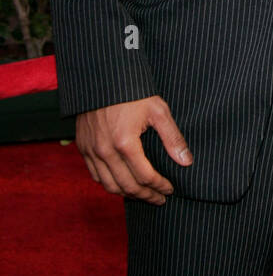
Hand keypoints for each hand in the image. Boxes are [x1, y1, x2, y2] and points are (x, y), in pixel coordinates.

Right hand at [75, 97, 192, 204]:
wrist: (102, 77)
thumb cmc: (133, 92)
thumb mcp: (158, 111)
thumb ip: (172, 138)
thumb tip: (186, 161)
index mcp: (125, 143)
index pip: (145, 177)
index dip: (160, 186)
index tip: (170, 189)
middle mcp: (104, 151)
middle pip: (127, 186)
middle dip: (146, 196)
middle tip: (159, 198)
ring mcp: (91, 151)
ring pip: (109, 185)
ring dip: (128, 194)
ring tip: (143, 194)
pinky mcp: (83, 147)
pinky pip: (95, 175)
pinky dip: (109, 184)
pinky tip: (123, 183)